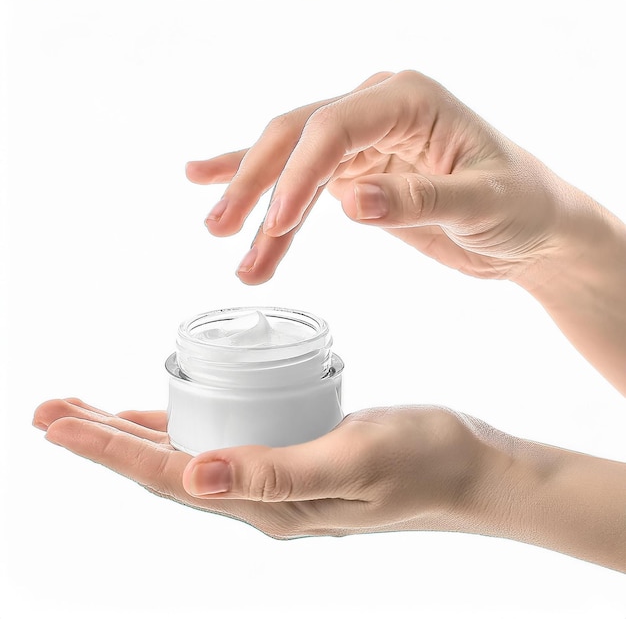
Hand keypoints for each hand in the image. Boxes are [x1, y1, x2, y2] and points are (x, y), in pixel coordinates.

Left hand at [33, 398, 625, 569]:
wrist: (469, 467)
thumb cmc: (421, 460)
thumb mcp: (350, 458)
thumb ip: (277, 472)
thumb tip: (195, 477)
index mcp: (265, 504)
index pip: (168, 477)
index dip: (107, 449)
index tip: (53, 420)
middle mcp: (260, 498)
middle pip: (164, 467)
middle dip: (102, 439)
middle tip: (49, 408)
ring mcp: (276, 479)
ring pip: (187, 455)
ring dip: (134, 435)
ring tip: (89, 412)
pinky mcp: (292, 455)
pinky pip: (221, 442)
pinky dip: (184, 427)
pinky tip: (169, 415)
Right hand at [187, 70, 578, 286]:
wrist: (530, 228)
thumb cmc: (520, 206)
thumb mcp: (480, 203)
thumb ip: (417, 199)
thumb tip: (352, 203)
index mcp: (409, 99)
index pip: (334, 128)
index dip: (299, 176)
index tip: (277, 225)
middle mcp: (378, 109)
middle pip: (297, 137)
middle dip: (257, 183)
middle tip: (222, 227)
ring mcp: (363, 140)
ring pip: (292, 164)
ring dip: (257, 204)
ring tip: (223, 237)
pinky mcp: (357, 172)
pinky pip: (301, 181)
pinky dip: (263, 189)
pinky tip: (212, 180)